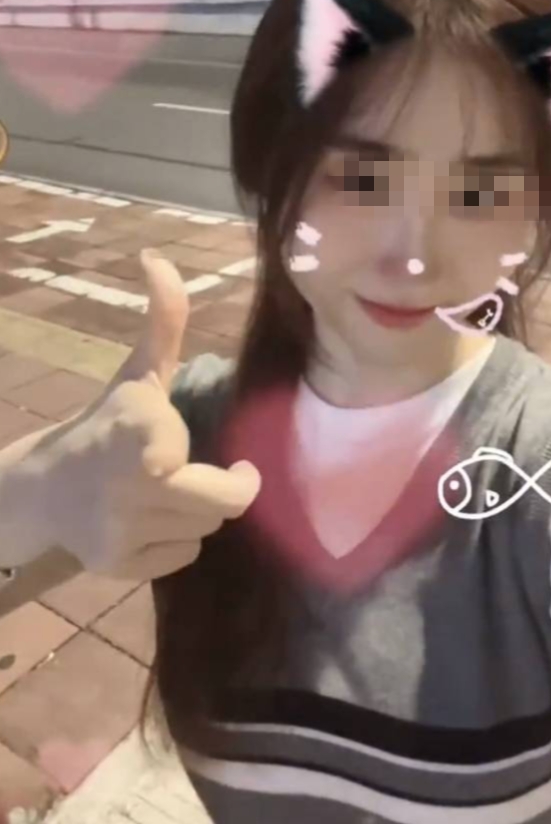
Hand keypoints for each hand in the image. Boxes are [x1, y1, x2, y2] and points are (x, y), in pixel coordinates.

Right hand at [37, 249, 259, 580]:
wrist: (44, 487)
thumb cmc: (105, 424)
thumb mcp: (138, 373)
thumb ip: (164, 321)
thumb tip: (157, 258)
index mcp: (140, 435)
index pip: (214, 475)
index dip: (229, 471)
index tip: (235, 460)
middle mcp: (131, 487)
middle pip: (220, 507)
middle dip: (220, 490)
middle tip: (214, 474)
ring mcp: (122, 530)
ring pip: (202, 532)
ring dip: (197, 513)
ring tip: (171, 493)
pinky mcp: (119, 565)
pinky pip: (181, 558)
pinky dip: (175, 542)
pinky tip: (150, 520)